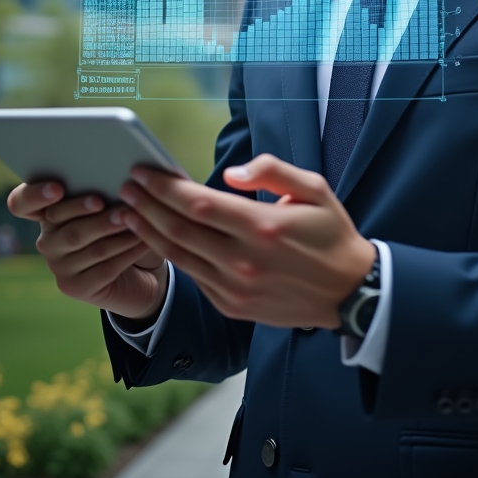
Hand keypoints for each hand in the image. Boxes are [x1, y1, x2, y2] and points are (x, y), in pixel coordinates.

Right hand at [7, 181, 168, 320]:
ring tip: (137, 221)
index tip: (58, 189)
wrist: (141, 269)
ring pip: (84, 245)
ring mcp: (58, 265)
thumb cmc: (126, 225)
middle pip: (62, 225)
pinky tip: (144, 241)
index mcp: (48, 210)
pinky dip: (126, 252)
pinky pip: (102, 268)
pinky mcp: (74, 287)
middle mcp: (46, 239)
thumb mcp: (118, 204)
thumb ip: (109, 188)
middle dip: (93, 214)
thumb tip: (123, 176)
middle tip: (121, 209)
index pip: (21, 202)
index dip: (34, 195)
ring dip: (115, 233)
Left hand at [117, 156, 375, 329]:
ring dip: (149, 232)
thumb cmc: (331, 234)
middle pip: (180, 229)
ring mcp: (235, 287)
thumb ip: (272, 172)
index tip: (144, 172)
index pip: (199, 203)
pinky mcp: (232, 305)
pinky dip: (172, 256)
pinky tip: (159, 239)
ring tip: (129, 212)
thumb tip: (229, 174)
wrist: (350, 292)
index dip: (165, 187)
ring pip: (179, 256)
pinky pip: (193, 276)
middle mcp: (244, 260)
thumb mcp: (315, 189)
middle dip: (147, 205)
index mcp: (263, 227)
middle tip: (127, 187)